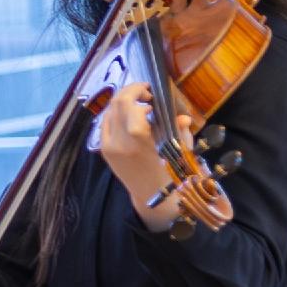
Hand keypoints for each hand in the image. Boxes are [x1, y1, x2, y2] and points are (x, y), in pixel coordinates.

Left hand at [92, 80, 181, 217]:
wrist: (151, 196)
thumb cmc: (169, 172)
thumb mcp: (178, 149)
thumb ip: (179, 129)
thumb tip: (183, 116)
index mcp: (136, 138)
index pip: (129, 104)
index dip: (137, 91)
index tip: (150, 91)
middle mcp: (117, 140)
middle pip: (116, 104)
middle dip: (130, 92)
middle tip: (145, 93)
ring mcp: (107, 146)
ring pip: (108, 112)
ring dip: (122, 103)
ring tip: (139, 104)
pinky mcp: (103, 150)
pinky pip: (105, 125)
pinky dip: (115, 115)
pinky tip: (129, 116)